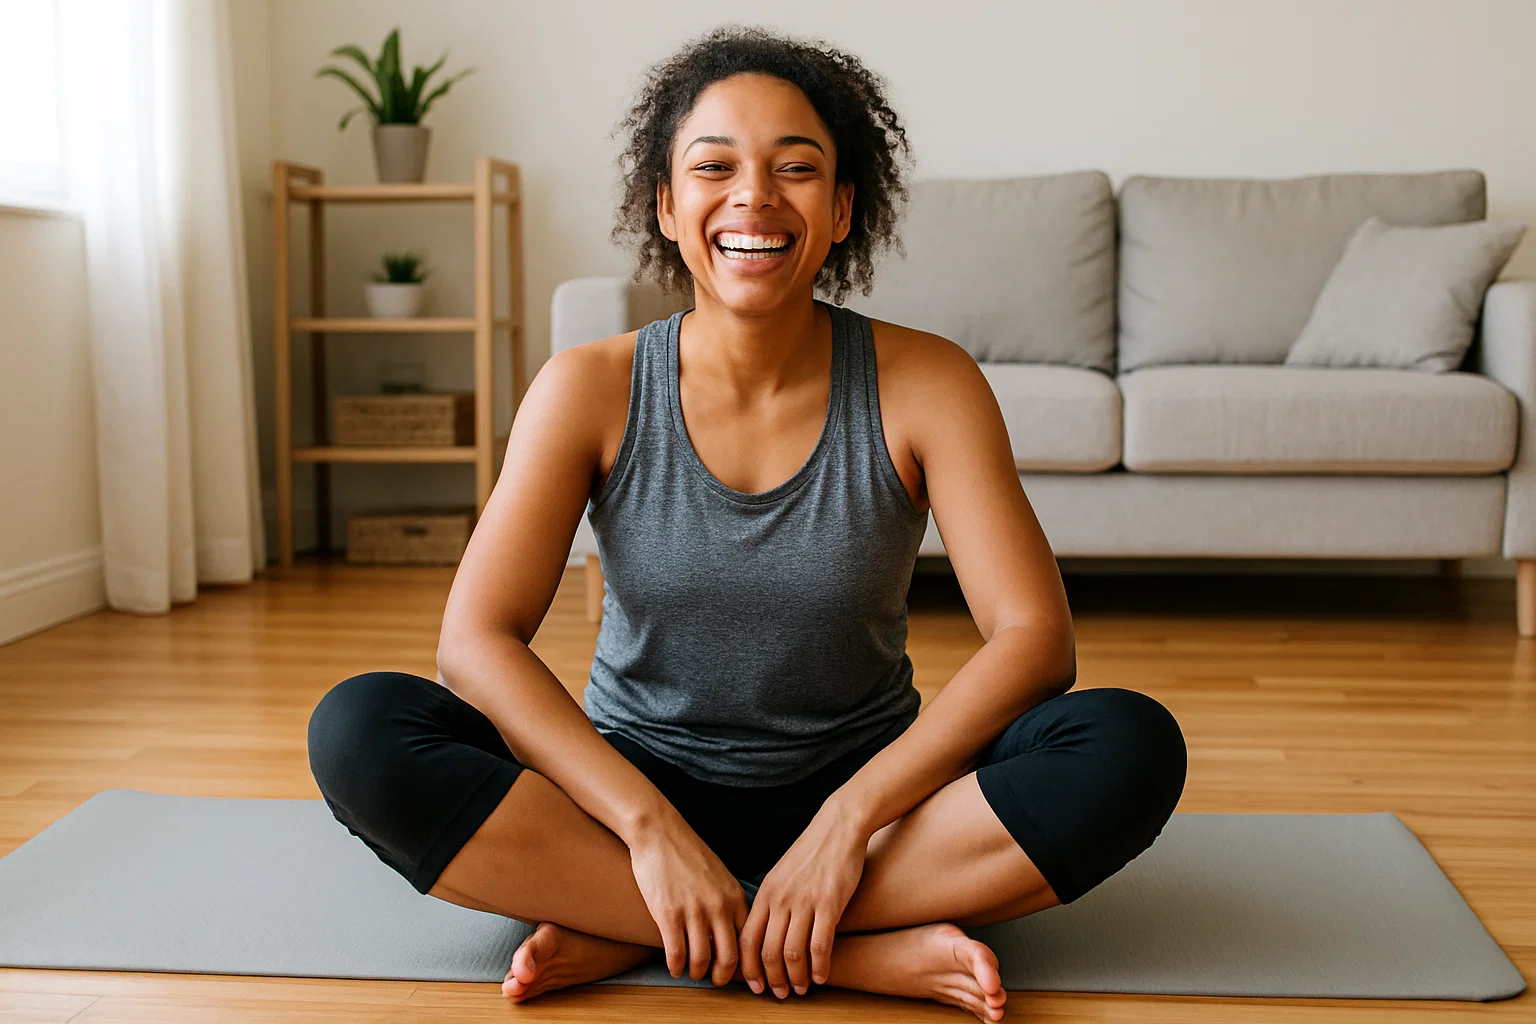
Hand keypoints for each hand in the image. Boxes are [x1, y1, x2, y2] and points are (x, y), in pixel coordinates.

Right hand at [628, 813, 748, 985]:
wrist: (659, 832)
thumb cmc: (687, 853)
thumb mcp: (720, 876)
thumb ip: (729, 903)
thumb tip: (733, 933)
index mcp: (735, 897)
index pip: (750, 942)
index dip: (747, 964)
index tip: (742, 973)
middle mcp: (718, 906)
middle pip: (730, 958)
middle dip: (724, 977)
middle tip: (717, 981)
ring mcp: (693, 911)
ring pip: (701, 960)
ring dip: (697, 973)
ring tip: (692, 973)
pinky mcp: (668, 914)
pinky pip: (676, 954)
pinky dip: (676, 967)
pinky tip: (674, 967)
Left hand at [739, 801, 868, 997]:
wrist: (838, 827)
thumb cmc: (811, 852)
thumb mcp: (781, 874)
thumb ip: (772, 901)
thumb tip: (765, 932)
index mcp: (766, 893)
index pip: (747, 939)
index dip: (749, 968)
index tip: (756, 984)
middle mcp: (781, 899)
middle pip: (767, 951)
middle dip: (772, 979)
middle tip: (780, 993)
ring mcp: (804, 901)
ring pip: (792, 952)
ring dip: (796, 977)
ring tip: (801, 988)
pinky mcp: (829, 903)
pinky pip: (820, 945)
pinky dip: (819, 967)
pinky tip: (822, 976)